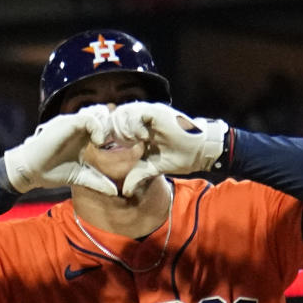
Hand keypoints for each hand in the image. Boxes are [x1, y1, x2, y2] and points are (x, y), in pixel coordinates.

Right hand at [3, 104, 117, 195]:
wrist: (32, 171)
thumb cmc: (53, 171)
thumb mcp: (80, 177)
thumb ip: (97, 181)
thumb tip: (114, 192)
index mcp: (84, 138)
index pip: (103, 127)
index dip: (114, 133)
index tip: (126, 144)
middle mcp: (79, 129)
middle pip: (103, 117)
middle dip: (114, 127)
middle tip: (123, 140)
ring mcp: (73, 125)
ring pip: (97, 115)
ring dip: (106, 128)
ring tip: (105, 144)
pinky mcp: (67, 124)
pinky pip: (87, 119)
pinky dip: (96, 129)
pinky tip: (97, 143)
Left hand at [109, 102, 227, 196]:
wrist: (201, 151)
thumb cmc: (182, 156)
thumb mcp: (154, 168)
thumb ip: (139, 174)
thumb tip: (125, 191)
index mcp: (141, 129)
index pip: (117, 125)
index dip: (107, 133)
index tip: (101, 144)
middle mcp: (144, 119)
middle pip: (116, 115)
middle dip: (110, 128)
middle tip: (113, 142)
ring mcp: (151, 115)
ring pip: (125, 111)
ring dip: (123, 126)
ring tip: (129, 140)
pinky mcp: (158, 113)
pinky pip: (139, 112)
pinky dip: (136, 124)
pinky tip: (141, 136)